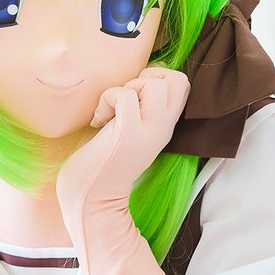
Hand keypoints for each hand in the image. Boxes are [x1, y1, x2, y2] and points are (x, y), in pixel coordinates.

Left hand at [56, 66, 189, 214]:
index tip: (135, 93)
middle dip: (148, 76)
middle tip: (127, 97)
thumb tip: (137, 78)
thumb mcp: (131, 129)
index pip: (183, 84)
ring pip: (154, 84)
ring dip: (127, 88)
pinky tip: (98, 120)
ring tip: (113, 109)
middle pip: (178, 79)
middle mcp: (163, 128)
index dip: (159, 76)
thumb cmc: (102, 160)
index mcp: (165, 125)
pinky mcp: (128, 133)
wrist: (91, 198)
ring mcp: (148, 131)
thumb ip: (140, 107)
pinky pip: (124, 95)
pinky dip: (107, 99)